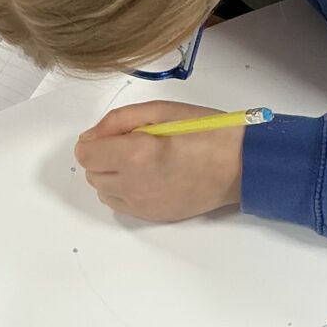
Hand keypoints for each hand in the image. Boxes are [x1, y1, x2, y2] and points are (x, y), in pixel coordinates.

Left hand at [75, 102, 243, 222]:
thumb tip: (90, 136)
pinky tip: (146, 176)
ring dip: (111, 175)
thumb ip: (118, 120)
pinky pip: (121, 205)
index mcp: (136, 155)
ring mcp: (144, 205)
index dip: (95, 141)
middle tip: (130, 143)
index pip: (85, 154)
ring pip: (103, 192)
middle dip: (103, 156)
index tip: (111, 134)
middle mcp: (135, 185)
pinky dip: (124, 191)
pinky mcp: (153, 216)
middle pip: (92, 174)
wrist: (241, 165)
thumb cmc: (208, 133)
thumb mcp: (162, 110)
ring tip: (139, 161)